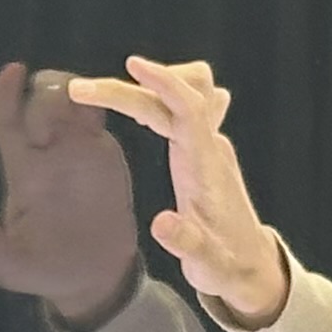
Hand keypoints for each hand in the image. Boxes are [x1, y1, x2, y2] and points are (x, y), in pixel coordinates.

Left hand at [0, 65, 140, 317]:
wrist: (94, 276)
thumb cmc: (49, 270)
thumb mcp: (14, 270)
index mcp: (23, 172)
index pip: (7, 122)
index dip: (6, 95)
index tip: (12, 70)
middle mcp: (48, 154)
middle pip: (40, 101)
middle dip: (44, 97)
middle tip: (50, 126)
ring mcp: (78, 149)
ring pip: (72, 99)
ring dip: (73, 91)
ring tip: (79, 113)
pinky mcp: (105, 153)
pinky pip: (101, 114)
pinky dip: (100, 98)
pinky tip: (102, 103)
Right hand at [60, 55, 289, 328]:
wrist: (251, 267)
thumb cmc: (226, 266)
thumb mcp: (207, 265)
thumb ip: (187, 244)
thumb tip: (160, 222)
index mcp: (206, 166)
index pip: (190, 108)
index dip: (164, 82)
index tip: (132, 64)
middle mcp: (209, 147)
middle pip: (177, 94)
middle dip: (128, 87)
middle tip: (80, 90)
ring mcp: (208, 144)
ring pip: (187, 90)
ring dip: (151, 84)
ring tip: (106, 92)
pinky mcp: (203, 148)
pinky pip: (183, 106)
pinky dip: (159, 96)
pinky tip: (137, 104)